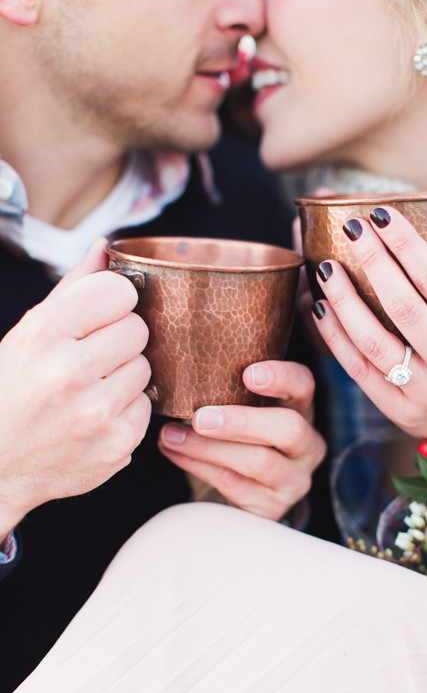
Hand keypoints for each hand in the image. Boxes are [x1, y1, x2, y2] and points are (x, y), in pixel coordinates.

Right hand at [0, 238, 151, 537]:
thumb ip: (71, 290)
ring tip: (88, 390)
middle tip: (89, 358)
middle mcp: (69, 372)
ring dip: (124, 376)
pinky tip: (94, 418)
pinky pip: (146, 407)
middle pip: (137, 330)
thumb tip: (107, 248)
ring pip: (145, 368)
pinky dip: (126, 411)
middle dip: (118, 340)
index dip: (112, 303)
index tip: (99, 316)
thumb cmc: (10, 393)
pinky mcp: (118, 444)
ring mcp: (96, 412)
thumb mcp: (26, 334)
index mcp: (43, 333)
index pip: (119, 292)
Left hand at [158, 360, 326, 520]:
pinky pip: (235, 485)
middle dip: (242, 422)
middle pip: (288, 429)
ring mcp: (294, 478)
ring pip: (258, 462)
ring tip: (171, 436)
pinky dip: (199, 467)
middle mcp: (307, 444)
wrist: (241, 490)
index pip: (304, 386)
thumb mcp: (241, 409)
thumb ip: (226, 389)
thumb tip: (177, 369)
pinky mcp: (273, 505)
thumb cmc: (236, 436)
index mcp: (301, 408)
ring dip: (208, 448)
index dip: (282, 378)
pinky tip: (175, 452)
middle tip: (200, 417)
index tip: (249, 374)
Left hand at [310, 207, 426, 437]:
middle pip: (403, 307)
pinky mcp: (399, 412)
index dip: (407, 246)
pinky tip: (319, 307)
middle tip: (351, 228)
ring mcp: (425, 394)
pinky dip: (334, 338)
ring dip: (344, 301)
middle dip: (373, 261)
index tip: (381, 215)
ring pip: (373, 342)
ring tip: (325, 268)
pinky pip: (358, 372)